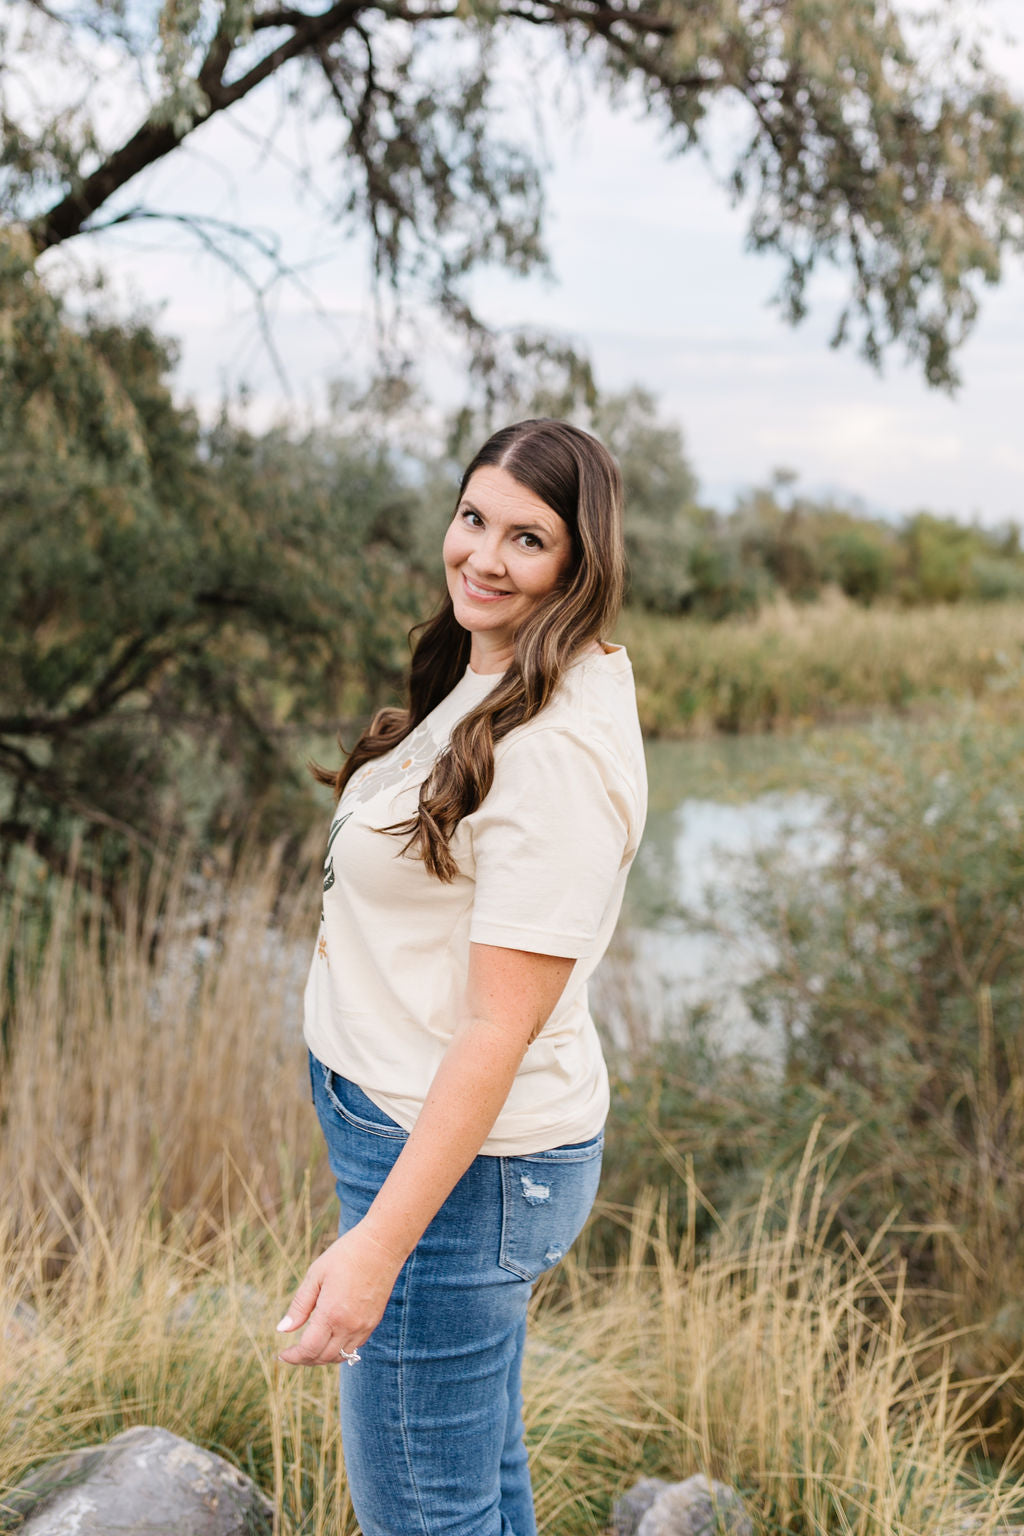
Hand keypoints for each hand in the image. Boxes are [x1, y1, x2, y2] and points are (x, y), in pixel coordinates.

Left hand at [275, 1222, 404, 1366]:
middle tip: (293, 1352)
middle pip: (323, 1358)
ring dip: (322, 1358)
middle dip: (305, 1359)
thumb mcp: (316, 1275)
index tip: (282, 1354)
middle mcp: (349, 1326)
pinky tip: (330, 1338)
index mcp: (331, 1313)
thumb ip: (299, 1306)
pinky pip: (354, 1347)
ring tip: (310, 1347)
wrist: (382, 1246)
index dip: (293, 1357)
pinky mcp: (373, 1322)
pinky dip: (339, 1350)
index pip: (309, 1349)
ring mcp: (364, 1326)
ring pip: (340, 1357)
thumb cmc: (346, 1255)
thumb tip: (282, 1329)